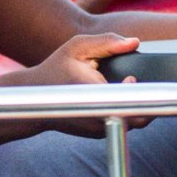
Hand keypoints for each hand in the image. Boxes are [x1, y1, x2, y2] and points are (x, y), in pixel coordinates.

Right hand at [23, 34, 143, 136]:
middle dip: (142, 97)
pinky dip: (123, 111)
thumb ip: (107, 42)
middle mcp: (98, 116)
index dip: (138, 89)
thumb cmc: (56, 68)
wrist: (34, 96)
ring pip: (133, 121)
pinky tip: (111, 97)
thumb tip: (135, 42)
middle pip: (141, 115)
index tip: (129, 78)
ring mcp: (99, 129)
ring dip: (134, 104)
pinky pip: (122, 124)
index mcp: (94, 94)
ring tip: (121, 88)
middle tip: (129, 82)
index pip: (133, 99)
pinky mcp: (99, 134)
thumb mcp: (77, 47)